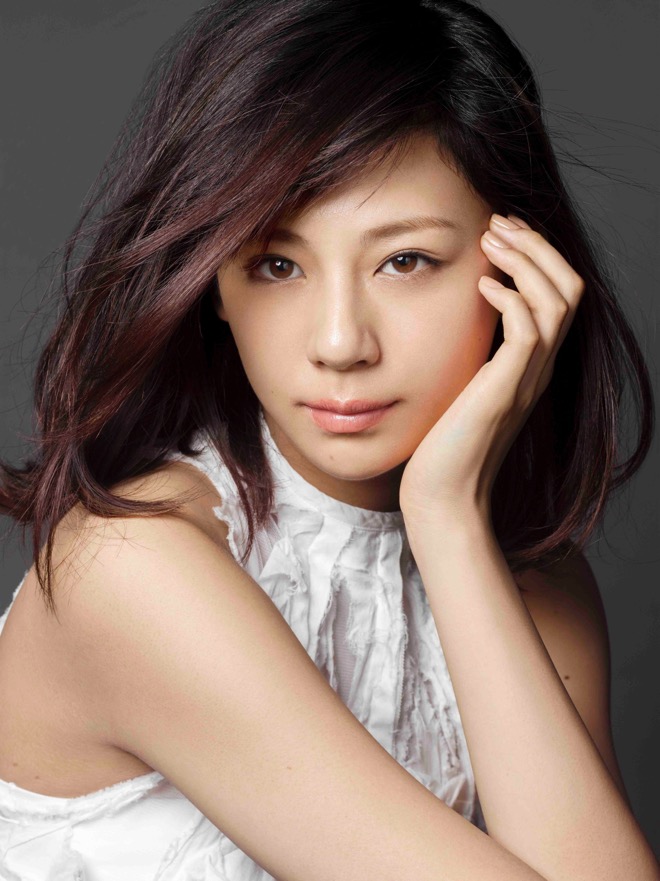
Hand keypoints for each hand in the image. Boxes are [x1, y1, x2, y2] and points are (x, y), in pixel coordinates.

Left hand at [399, 212, 584, 525]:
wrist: (443, 495)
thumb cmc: (442, 445)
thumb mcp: (462, 386)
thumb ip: (472, 354)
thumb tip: (456, 317)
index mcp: (531, 365)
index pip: (559, 295)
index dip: (537, 256)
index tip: (501, 234)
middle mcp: (539, 369)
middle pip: (569, 287)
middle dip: (536, 246)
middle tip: (497, 223)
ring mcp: (527, 380)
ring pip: (556, 300)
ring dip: (525, 261)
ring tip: (490, 241)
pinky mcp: (506, 391)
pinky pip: (527, 330)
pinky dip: (510, 298)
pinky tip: (481, 287)